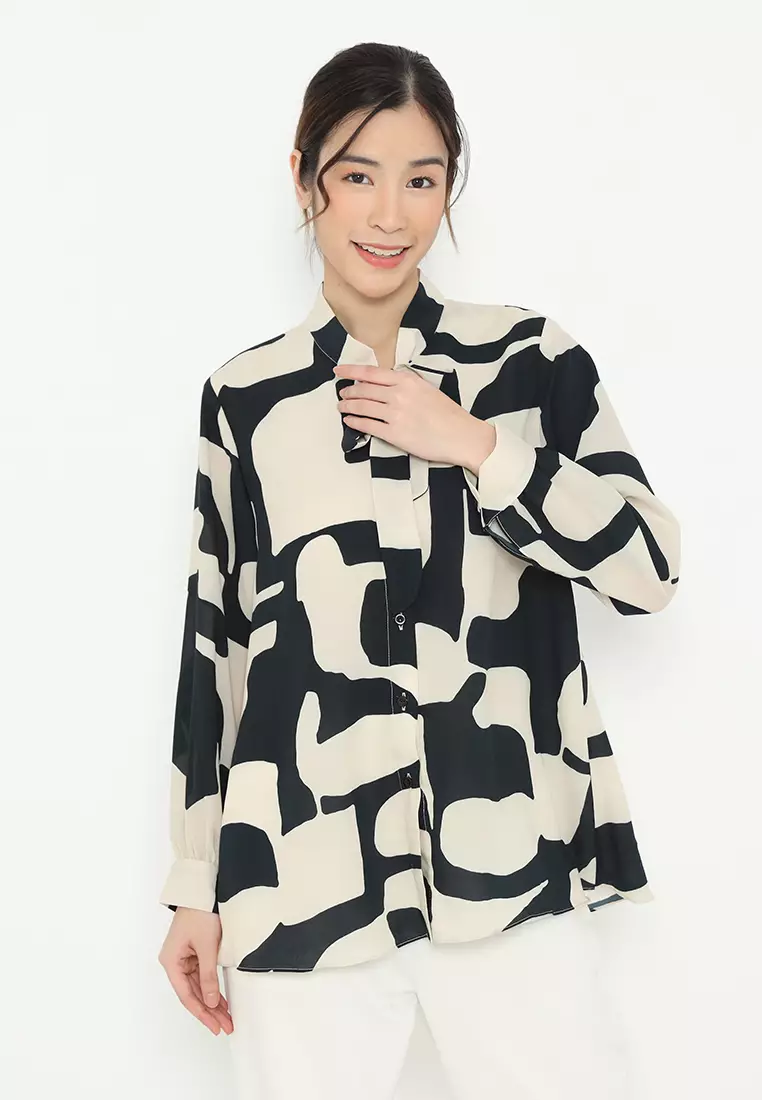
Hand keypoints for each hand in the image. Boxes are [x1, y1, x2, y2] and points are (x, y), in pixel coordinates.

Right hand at [158, 908, 233, 1034]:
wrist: (202, 890)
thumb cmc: (200, 912)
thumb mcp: (207, 946)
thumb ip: (208, 975)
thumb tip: (210, 1001)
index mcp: (171, 961)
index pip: (186, 995)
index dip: (201, 1013)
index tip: (214, 1026)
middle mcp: (175, 962)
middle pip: (192, 993)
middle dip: (210, 1011)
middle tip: (225, 1026)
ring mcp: (184, 958)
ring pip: (198, 987)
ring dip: (212, 1001)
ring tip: (226, 1018)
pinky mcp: (194, 953)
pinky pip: (202, 976)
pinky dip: (212, 987)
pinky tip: (221, 1000)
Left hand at [334, 363, 495, 473]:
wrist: (461, 435)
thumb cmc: (448, 414)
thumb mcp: (427, 389)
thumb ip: (406, 384)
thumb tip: (386, 384)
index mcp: (407, 380)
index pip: (371, 373)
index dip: (350, 371)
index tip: (337, 371)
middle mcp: (398, 394)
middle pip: (363, 390)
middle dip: (348, 392)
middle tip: (342, 394)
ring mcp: (394, 414)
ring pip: (362, 407)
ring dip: (347, 407)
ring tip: (342, 407)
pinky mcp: (394, 434)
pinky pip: (367, 426)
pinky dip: (354, 422)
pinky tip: (349, 421)